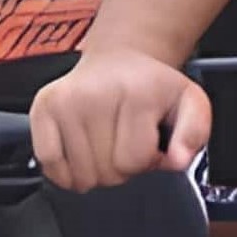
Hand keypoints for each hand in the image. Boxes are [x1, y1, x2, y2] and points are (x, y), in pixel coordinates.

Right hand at [30, 43, 207, 194]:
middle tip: (124, 140)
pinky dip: (65, 171)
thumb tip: (177, 160)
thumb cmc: (151, 88)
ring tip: (105, 143)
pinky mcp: (42, 108)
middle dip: (121, 168)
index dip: (146, 161)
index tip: (147, 140)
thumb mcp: (190, 103)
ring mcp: (63, 101)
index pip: (133, 161)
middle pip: (106, 172)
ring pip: (80, 175)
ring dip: (95, 170)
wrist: (117, 61)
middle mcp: (94, 94)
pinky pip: (49, 163)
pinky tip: (80, 153)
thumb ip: (194, 133)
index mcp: (135, 93)